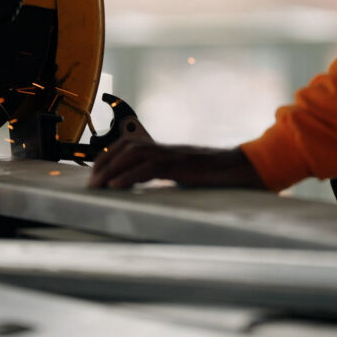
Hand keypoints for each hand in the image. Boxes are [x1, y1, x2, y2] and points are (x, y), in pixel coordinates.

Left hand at [88, 139, 265, 189]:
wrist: (244, 169)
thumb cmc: (220, 176)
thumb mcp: (189, 176)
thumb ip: (171, 178)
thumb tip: (153, 190)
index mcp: (167, 152)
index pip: (131, 146)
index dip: (111, 156)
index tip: (97, 172)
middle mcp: (167, 149)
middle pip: (127, 147)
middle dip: (105, 162)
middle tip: (91, 181)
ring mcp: (174, 155)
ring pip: (134, 154)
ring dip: (112, 168)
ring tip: (98, 184)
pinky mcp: (181, 165)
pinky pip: (150, 167)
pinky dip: (130, 176)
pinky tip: (117, 186)